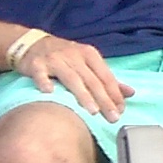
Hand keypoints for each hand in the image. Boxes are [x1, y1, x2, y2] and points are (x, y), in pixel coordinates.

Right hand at [15, 34, 132, 121]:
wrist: (31, 44)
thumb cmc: (65, 57)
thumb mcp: (88, 62)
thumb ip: (107, 79)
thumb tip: (131, 93)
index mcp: (90, 54)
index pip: (106, 76)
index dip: (115, 94)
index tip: (121, 111)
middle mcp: (74, 55)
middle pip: (92, 80)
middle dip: (104, 100)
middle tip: (113, 118)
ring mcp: (55, 59)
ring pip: (72, 78)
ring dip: (83, 95)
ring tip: (93, 111)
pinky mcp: (36, 64)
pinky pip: (41, 74)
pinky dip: (45, 82)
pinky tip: (49, 93)